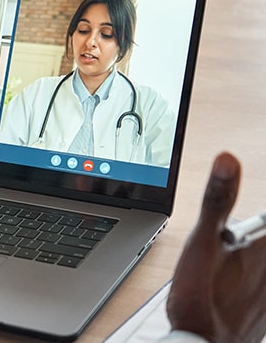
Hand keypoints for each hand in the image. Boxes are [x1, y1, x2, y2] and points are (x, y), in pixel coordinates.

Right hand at [167, 152, 265, 341]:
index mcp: (264, 246)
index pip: (263, 221)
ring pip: (260, 262)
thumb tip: (228, 160)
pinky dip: (251, 276)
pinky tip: (234, 281)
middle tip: (224, 243)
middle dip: (249, 236)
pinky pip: (261, 284)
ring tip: (225, 263)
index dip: (249, 223)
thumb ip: (216, 200)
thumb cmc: (199, 298)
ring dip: (248, 256)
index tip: (227, 233)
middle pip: (258, 237)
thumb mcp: (201, 242)